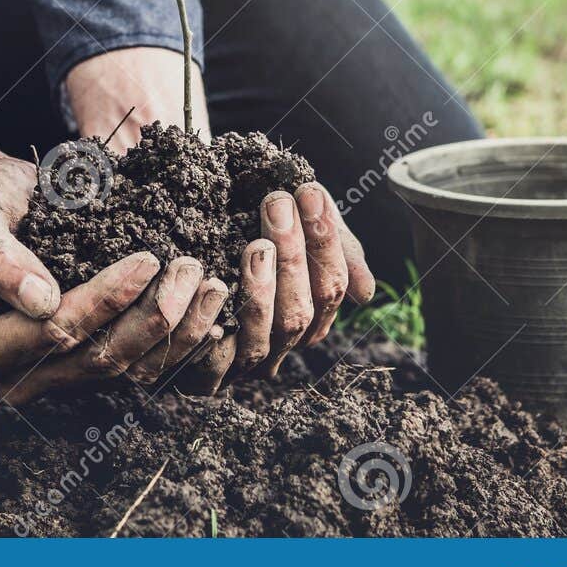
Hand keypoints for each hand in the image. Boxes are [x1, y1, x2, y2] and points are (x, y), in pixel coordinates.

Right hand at [0, 63, 220, 398]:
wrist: (1, 203)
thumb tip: (41, 302)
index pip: (53, 332)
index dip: (104, 300)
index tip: (148, 260)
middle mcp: (13, 380)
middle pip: (96, 358)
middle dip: (152, 316)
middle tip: (191, 267)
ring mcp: (56, 379)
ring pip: (127, 370)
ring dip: (176, 331)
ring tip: (210, 284)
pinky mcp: (89, 368)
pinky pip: (139, 368)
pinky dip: (178, 343)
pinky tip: (209, 312)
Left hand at [178, 181, 375, 393]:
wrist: (201, 221)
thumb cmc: (255, 227)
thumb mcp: (301, 230)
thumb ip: (335, 250)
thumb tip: (365, 294)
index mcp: (315, 315)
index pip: (331, 285)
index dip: (324, 239)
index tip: (309, 192)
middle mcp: (286, 342)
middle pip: (299, 312)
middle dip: (291, 255)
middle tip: (277, 202)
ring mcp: (249, 361)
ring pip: (264, 336)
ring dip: (261, 290)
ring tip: (256, 243)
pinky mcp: (208, 374)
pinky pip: (215, 360)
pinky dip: (216, 324)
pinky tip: (213, 286)